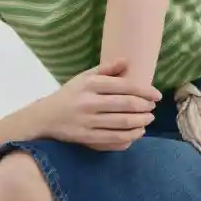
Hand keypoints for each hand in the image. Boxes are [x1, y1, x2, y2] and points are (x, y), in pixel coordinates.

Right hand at [44, 60, 160, 150]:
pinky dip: (129, 137)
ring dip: (141, 123)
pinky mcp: (85, 138)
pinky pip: (113, 139)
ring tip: (148, 120)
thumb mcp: (85, 77)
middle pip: (126, 105)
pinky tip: (137, 133)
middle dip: (145, 107)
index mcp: (90, 84)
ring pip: (122, 124)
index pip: (125, 86)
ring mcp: (87, 121)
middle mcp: (89, 102)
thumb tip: (127, 61)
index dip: (145, 91)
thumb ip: (106, 69)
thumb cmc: (69, 94)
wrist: (44, 117)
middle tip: (153, 109)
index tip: (156, 95)